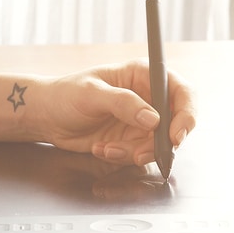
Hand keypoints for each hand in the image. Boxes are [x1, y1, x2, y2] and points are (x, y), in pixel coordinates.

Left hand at [37, 61, 196, 167]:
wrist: (47, 117)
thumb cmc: (66, 94)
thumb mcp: (92, 93)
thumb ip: (123, 103)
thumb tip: (154, 119)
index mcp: (144, 76)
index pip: (181, 92)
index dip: (186, 114)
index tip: (176, 136)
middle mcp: (148, 99)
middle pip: (175, 124)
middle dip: (160, 143)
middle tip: (139, 153)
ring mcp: (141, 122)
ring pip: (158, 145)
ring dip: (136, 153)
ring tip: (107, 148)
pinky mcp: (132, 140)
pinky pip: (140, 155)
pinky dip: (122, 157)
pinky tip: (101, 148)